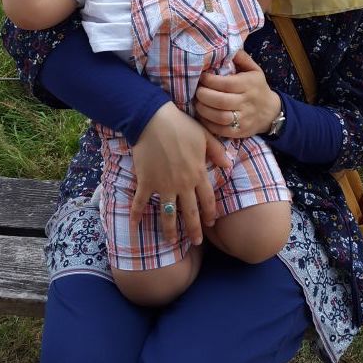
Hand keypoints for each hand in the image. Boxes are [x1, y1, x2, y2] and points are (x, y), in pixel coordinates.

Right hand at [130, 102, 226, 244]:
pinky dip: (136, 215)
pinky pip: (141, 202)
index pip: (207, 199)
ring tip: (171, 242)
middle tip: (197, 242)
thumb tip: (228, 165)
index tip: (211, 223)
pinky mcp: (146, 181)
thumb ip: (217, 152)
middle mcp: (182, 184)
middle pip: (190, 212)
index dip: (210, 213)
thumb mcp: (205, 136)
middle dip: (194, 229)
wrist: (154, 120)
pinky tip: (134, 226)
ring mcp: (163, 185)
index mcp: (198, 173)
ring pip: (168, 214)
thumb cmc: (181, 125)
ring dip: (170, 230)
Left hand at [195, 50, 280, 138]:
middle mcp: (246, 102)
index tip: (202, 77)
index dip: (209, 80)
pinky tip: (203, 115)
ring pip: (219, 117)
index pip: (225, 83)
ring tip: (197, 103)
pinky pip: (220, 130)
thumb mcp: (254, 69)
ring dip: (203, 110)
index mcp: (249, 84)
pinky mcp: (239, 132)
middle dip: (203, 95)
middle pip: (220, 101)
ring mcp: (243, 119)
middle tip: (196, 90)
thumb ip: (240, 58)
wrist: (270, 112)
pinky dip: (207, 123)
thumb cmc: (257, 87)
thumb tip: (226, 46)